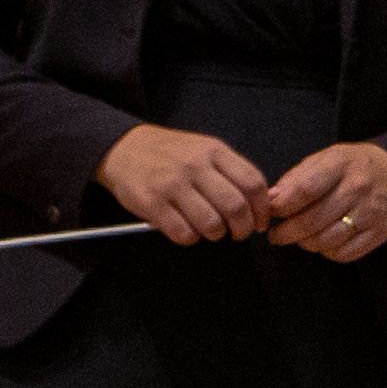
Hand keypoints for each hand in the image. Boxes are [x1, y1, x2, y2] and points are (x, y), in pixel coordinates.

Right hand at [99, 122, 275, 244]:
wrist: (124, 148)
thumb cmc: (170, 153)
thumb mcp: (203, 149)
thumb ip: (230, 171)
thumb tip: (261, 202)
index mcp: (214, 151)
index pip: (253, 183)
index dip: (262, 209)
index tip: (261, 222)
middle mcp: (195, 166)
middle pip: (236, 206)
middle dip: (243, 228)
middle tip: (239, 233)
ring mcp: (172, 185)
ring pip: (211, 224)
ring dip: (217, 234)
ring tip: (212, 231)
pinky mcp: (152, 203)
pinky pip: (183, 233)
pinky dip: (191, 238)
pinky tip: (188, 230)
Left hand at [265, 137, 386, 263]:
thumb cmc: (352, 167)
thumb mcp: (325, 159)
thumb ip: (296, 178)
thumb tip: (271, 200)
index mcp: (341, 164)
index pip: (305, 190)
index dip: (282, 206)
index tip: (271, 213)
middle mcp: (358, 188)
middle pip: (312, 221)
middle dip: (287, 232)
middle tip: (277, 235)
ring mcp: (371, 212)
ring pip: (327, 241)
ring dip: (306, 243)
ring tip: (301, 237)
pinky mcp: (380, 232)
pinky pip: (345, 253)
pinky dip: (328, 252)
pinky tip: (325, 241)